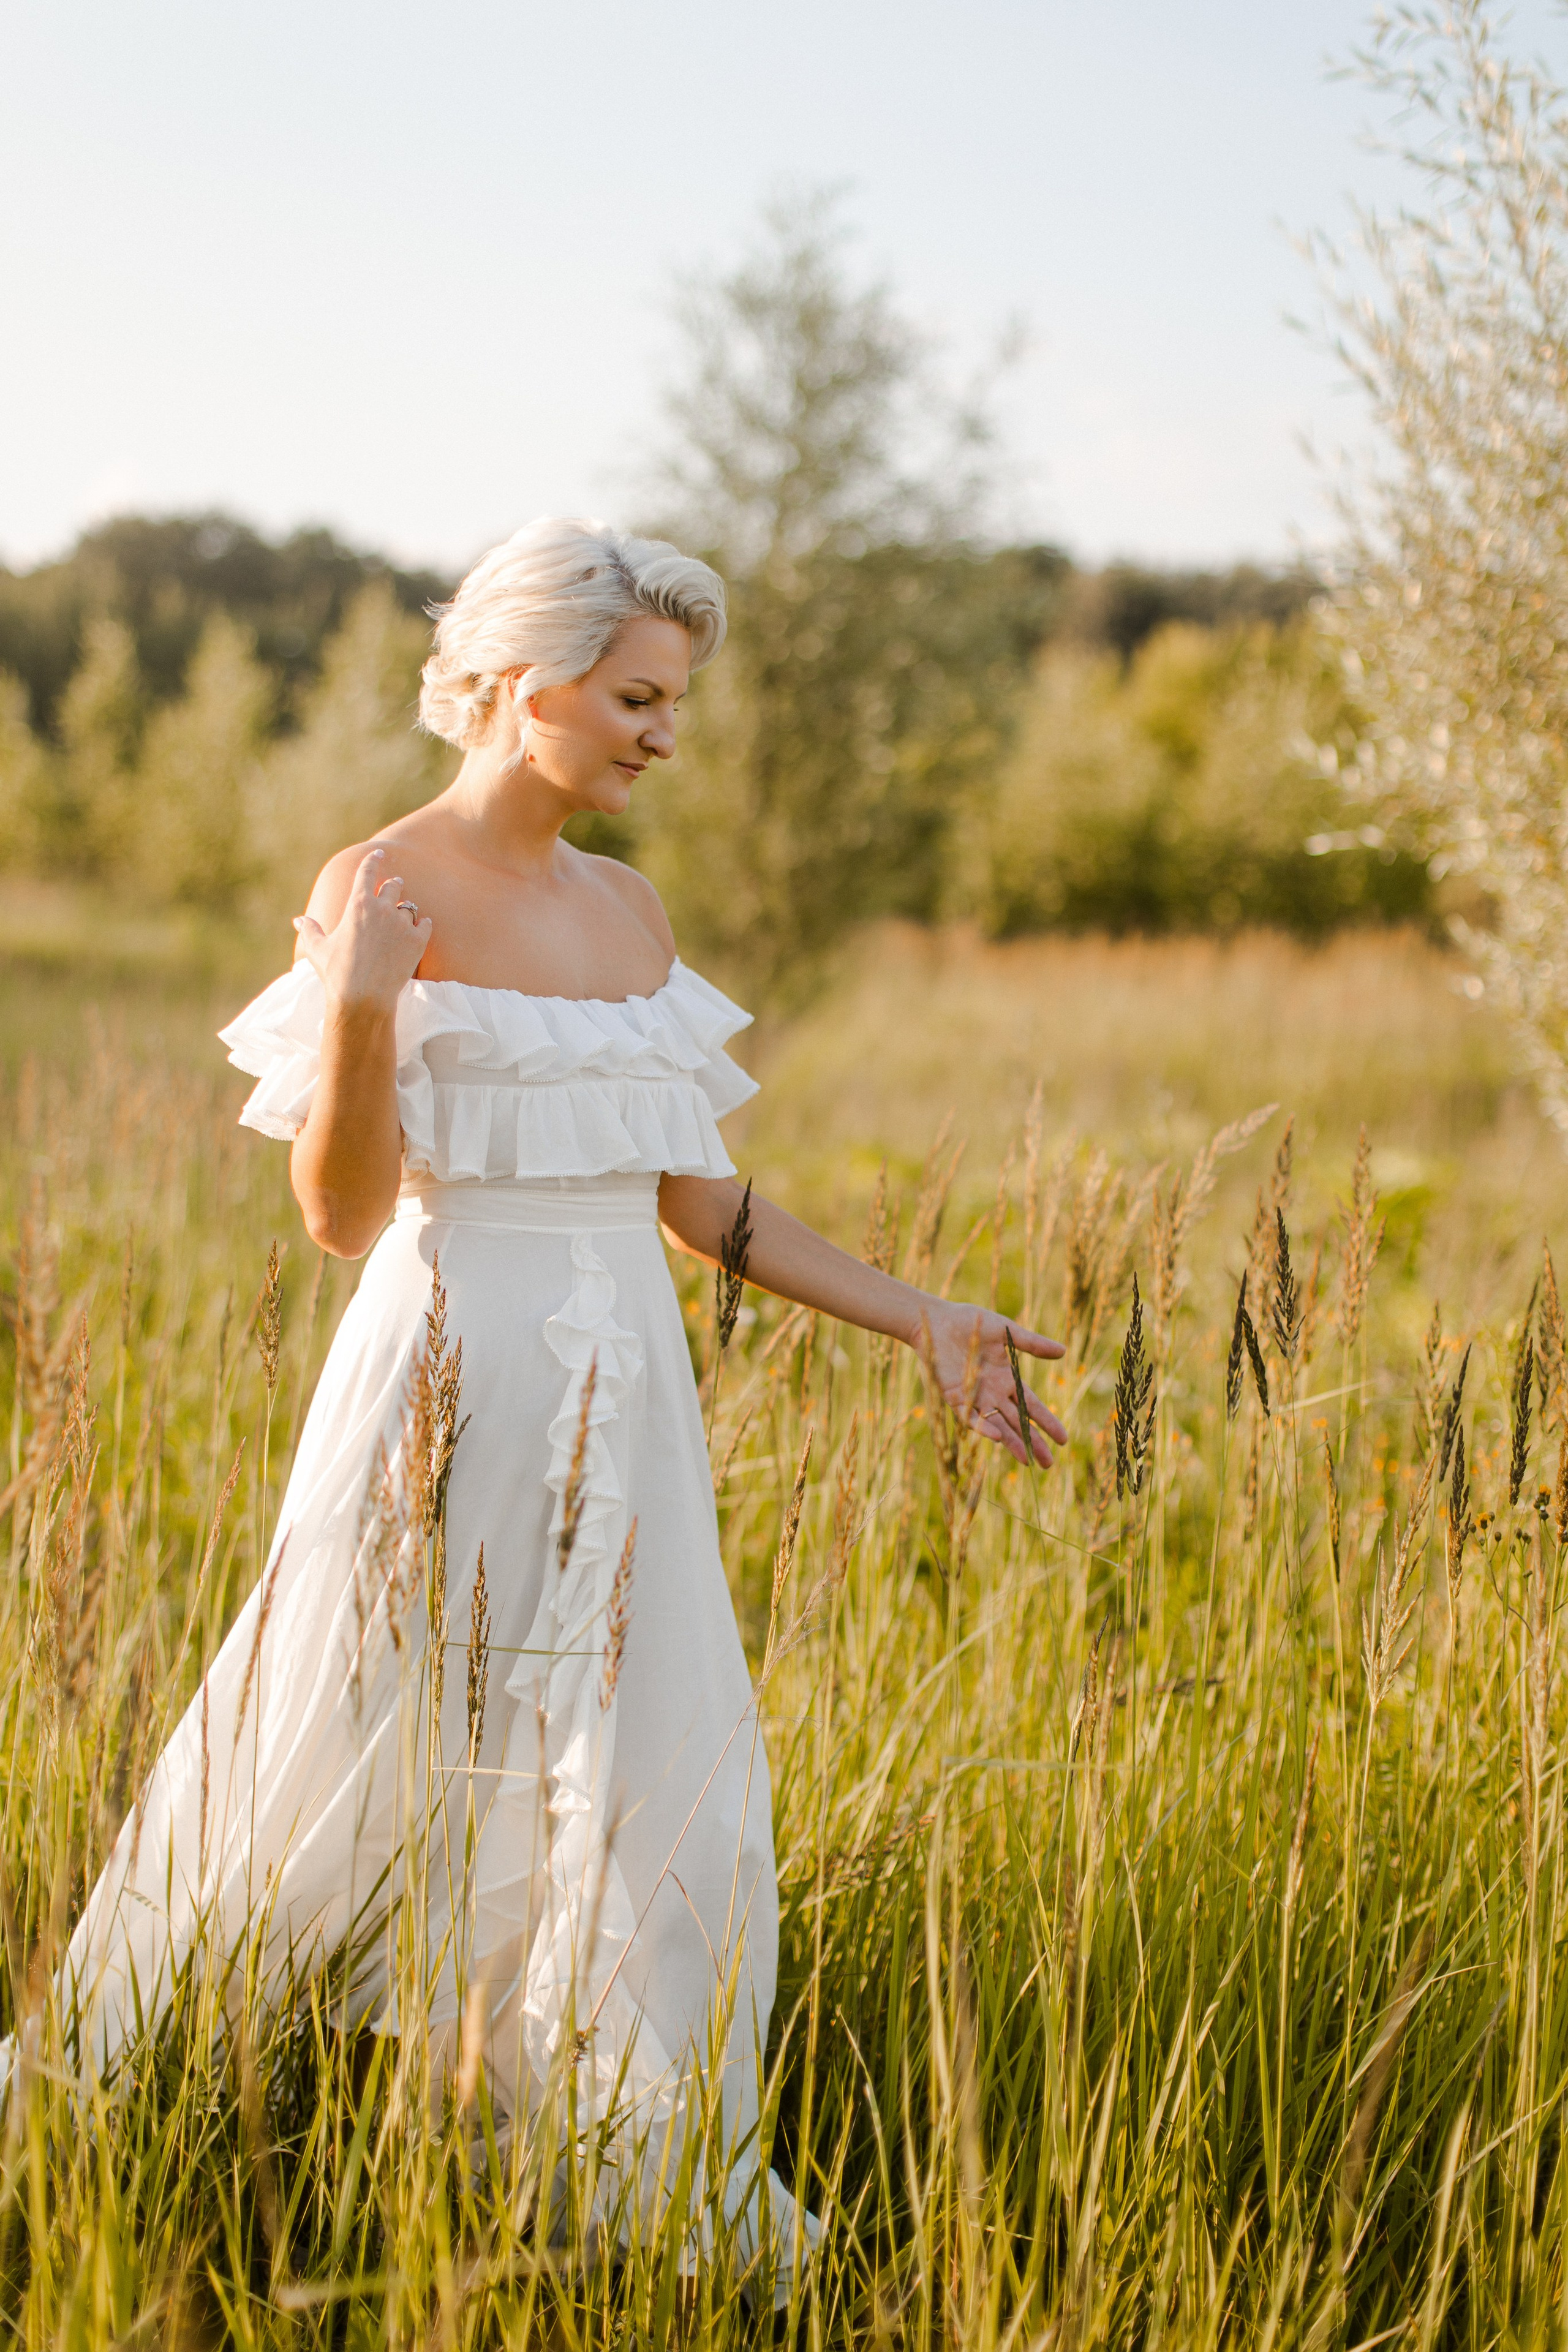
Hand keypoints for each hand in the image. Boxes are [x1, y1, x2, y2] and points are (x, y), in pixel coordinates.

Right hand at [292, 848, 431, 1014]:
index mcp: (358, 904)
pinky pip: (425, 924)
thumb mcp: (318, 949)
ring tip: (402, 919)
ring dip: (405, 911)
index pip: (367, 872)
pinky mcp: (418, 941)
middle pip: (394, 886)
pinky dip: (422, 925)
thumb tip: (298, 921)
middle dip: (393, 885)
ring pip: (409, 908)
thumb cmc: (337, 972)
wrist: (363, 997)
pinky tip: (419, 929)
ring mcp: (402, 924)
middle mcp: (382, 908)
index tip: (379, 853)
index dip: (373, 859)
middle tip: (395, 885)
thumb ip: (310, 930)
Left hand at [918, 1298, 1067, 1467]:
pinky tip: (996, 1437)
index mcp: (1007, 1379)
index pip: (1032, 1406)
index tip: (1063, 1440)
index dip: (1047, 1422)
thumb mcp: (1007, 1332)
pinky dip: (983, 1426)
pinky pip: (970, 1416)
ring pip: (997, 1425)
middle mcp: (993, 1393)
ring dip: (1012, 1442)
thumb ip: (1033, 1344)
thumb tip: (1063, 1351)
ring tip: (1027, 1460)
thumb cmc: (972, 1323)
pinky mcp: (954, 1396)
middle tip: (1048, 1464)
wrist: (937, 1320)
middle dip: (1033, 1442)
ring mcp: (974, 1397)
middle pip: (1018, 1422)